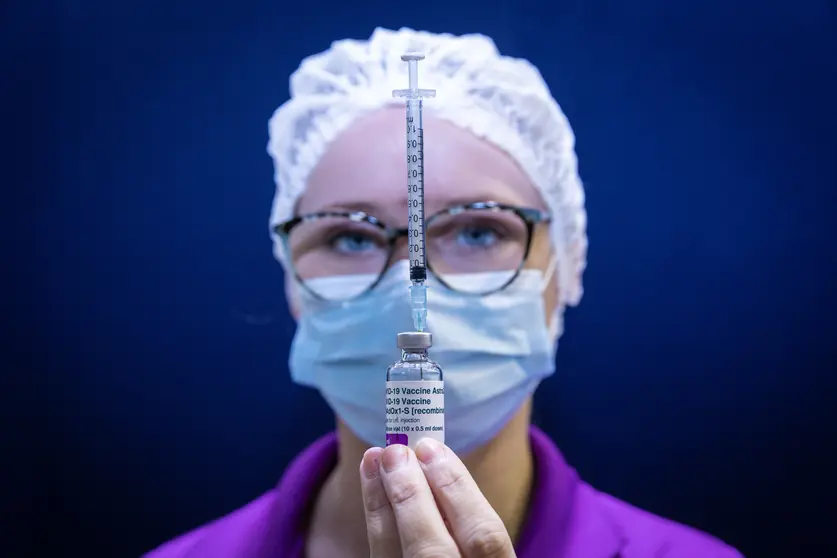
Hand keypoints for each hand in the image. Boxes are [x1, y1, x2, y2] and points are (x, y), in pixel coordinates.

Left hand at [360, 438, 515, 557]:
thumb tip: (430, 460)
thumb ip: (468, 524)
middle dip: (411, 495)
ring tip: (374, 459)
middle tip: (395, 451)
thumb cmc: (470, 555)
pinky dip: (377, 526)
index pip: (483, 538)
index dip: (457, 489)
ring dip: (381, 505)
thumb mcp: (484, 548)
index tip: (431, 449)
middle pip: (433, 552)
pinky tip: (374, 497)